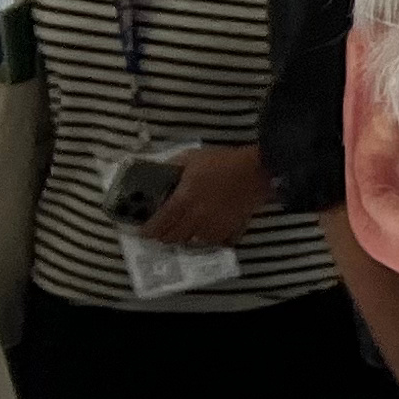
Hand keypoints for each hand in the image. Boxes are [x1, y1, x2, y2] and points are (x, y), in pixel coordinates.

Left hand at [141, 142, 270, 247]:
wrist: (256, 170)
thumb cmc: (222, 161)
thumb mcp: (191, 156)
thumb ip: (172, 166)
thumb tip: (157, 171)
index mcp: (184, 199)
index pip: (159, 223)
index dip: (148, 230)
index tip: (142, 231)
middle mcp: (196, 218)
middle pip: (173, 237)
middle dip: (163, 235)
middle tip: (161, 229)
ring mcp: (214, 226)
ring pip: (192, 242)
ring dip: (184, 237)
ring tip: (182, 230)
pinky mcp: (230, 230)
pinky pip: (213, 242)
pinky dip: (206, 239)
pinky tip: (205, 231)